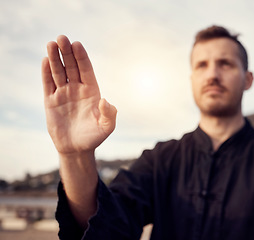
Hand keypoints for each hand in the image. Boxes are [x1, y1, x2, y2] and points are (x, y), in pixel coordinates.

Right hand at [42, 35, 116, 154]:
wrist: (77, 149)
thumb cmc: (94, 137)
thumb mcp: (107, 127)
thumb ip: (109, 114)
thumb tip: (105, 100)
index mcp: (92, 91)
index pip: (86, 70)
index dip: (82, 57)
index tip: (77, 44)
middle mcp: (77, 89)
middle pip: (72, 67)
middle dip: (67, 52)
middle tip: (62, 37)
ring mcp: (64, 94)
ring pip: (59, 72)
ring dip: (55, 58)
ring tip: (51, 44)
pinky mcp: (51, 101)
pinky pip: (48, 84)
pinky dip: (46, 73)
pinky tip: (45, 60)